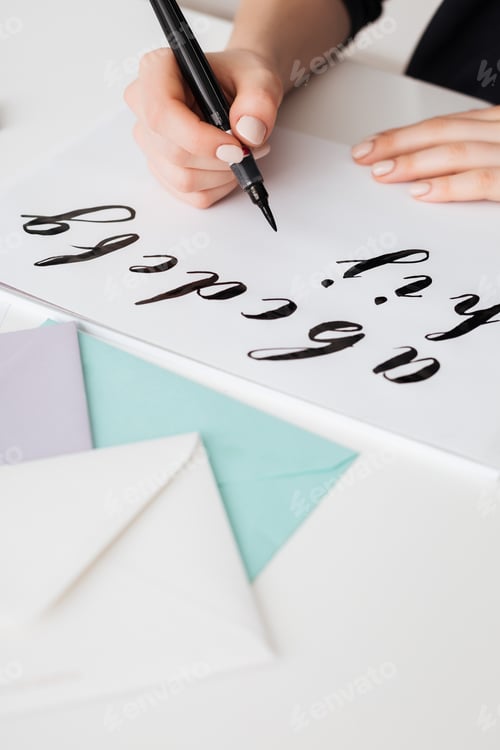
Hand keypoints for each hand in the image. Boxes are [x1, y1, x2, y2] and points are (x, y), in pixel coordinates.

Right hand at [124, 48, 281, 207]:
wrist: (240, 90)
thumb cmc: (240, 78)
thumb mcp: (260, 78)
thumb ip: (259, 100)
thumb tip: (249, 133)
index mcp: (157, 71)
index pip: (162, 114)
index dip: (199, 139)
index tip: (235, 147)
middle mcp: (144, 107)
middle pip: (174, 153)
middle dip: (219, 160)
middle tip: (250, 149)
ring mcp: (150, 141)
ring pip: (182, 180)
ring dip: (222, 175)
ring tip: (244, 153)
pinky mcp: (161, 168)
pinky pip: (190, 194)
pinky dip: (218, 186)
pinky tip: (230, 165)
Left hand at [351, 106, 499, 201]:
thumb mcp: (498, 161)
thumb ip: (474, 159)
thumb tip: (425, 171)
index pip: (447, 125)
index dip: (404, 134)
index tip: (371, 144)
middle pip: (444, 132)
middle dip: (398, 143)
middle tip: (363, 155)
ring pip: (456, 152)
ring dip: (413, 162)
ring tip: (381, 173)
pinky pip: (481, 181)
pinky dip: (449, 186)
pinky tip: (421, 192)